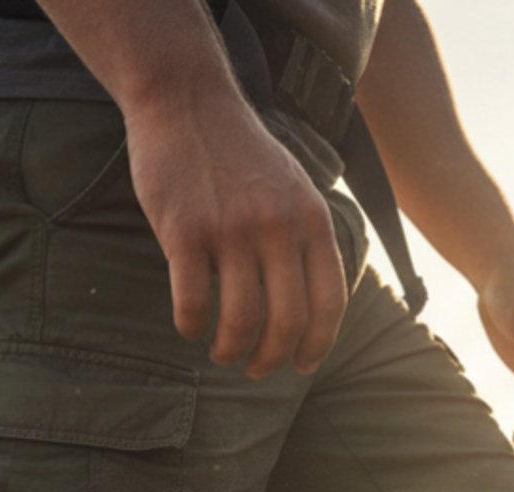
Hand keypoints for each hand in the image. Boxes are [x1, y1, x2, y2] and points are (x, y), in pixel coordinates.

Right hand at [126, 91, 347, 377]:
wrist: (187, 100)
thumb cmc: (239, 153)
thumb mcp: (293, 188)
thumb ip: (305, 238)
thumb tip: (312, 305)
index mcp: (311, 220)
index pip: (329, 303)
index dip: (318, 346)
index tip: (302, 366)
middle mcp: (277, 227)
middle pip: (285, 323)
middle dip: (271, 360)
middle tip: (256, 370)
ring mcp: (231, 230)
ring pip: (240, 321)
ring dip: (230, 351)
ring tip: (222, 353)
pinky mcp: (185, 232)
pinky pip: (193, 303)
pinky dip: (191, 327)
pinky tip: (190, 327)